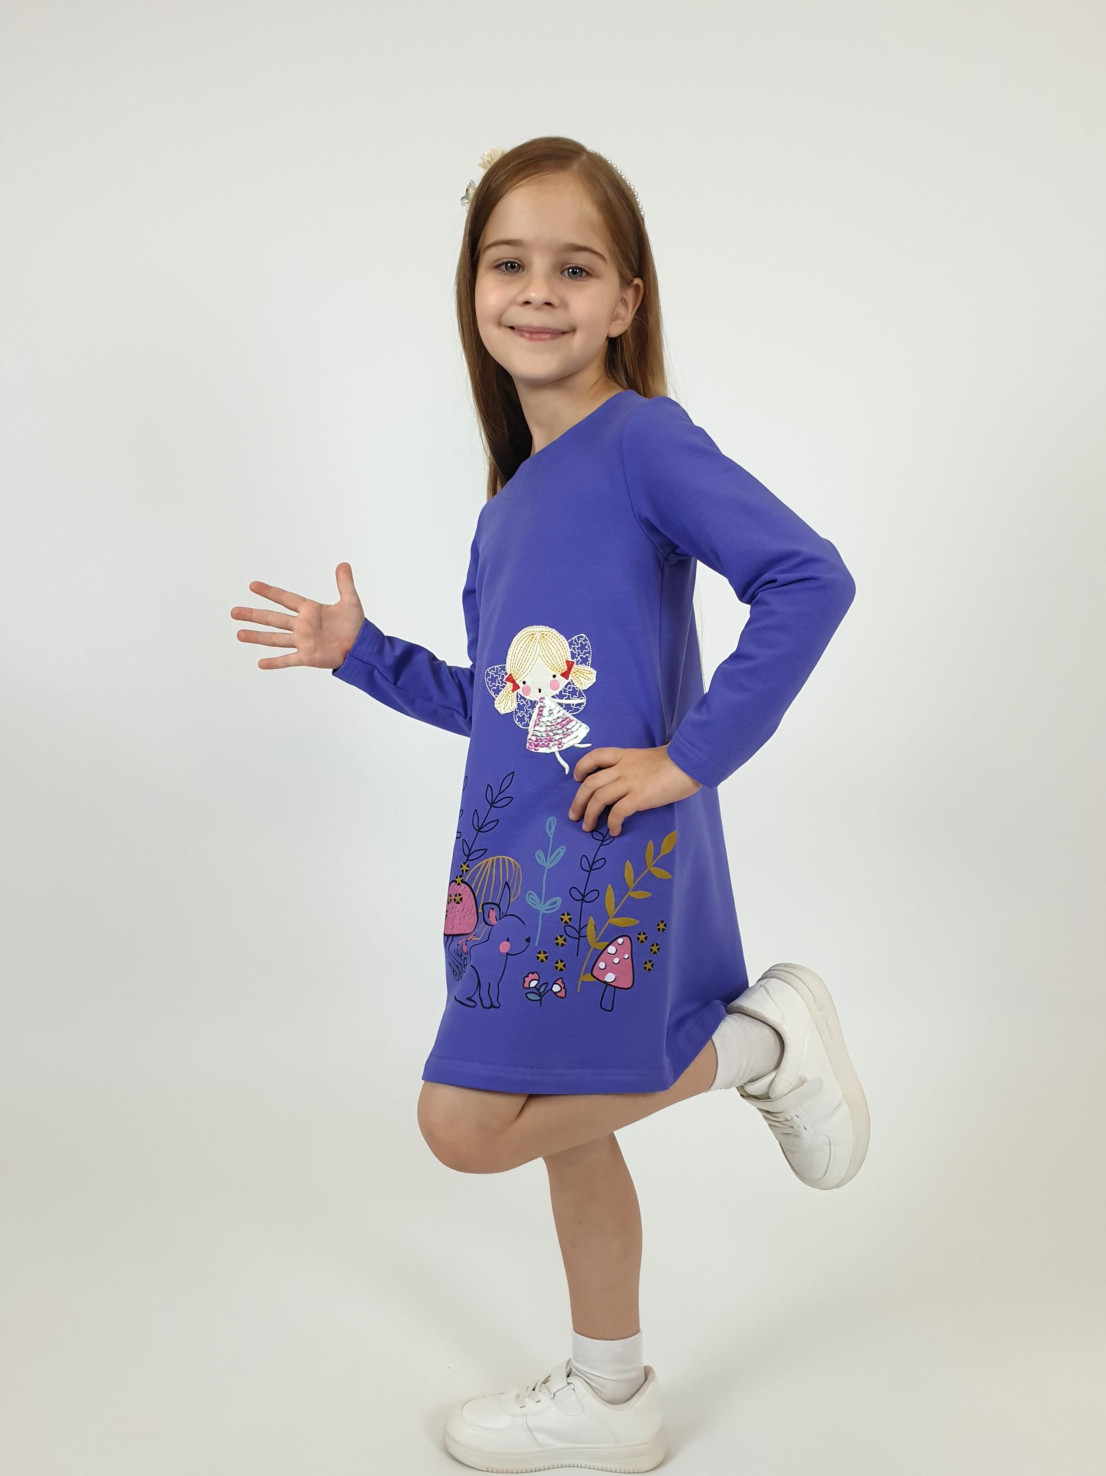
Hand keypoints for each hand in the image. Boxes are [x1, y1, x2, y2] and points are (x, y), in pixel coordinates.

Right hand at [230, 563, 365, 669]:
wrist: (361, 648)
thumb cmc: (356, 626)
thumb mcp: (350, 602)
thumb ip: (345, 584)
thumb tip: (343, 564)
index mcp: (310, 610)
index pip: (285, 598)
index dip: (270, 592)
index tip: (252, 586)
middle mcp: (302, 625)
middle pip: (273, 618)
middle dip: (254, 614)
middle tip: (234, 611)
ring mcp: (303, 641)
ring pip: (275, 638)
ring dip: (257, 636)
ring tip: (239, 634)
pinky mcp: (307, 657)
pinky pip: (288, 659)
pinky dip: (275, 662)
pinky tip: (260, 663)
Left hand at [567, 745, 701, 836]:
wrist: (689, 762)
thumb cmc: (674, 762)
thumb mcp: (647, 758)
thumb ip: (634, 767)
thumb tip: (626, 784)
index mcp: (623, 756)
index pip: (595, 756)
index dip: (582, 767)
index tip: (576, 778)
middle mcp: (622, 768)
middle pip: (590, 783)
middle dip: (578, 801)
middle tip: (574, 815)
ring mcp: (629, 782)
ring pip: (598, 798)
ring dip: (589, 815)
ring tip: (588, 827)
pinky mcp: (639, 797)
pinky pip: (617, 812)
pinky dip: (612, 823)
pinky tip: (614, 831)